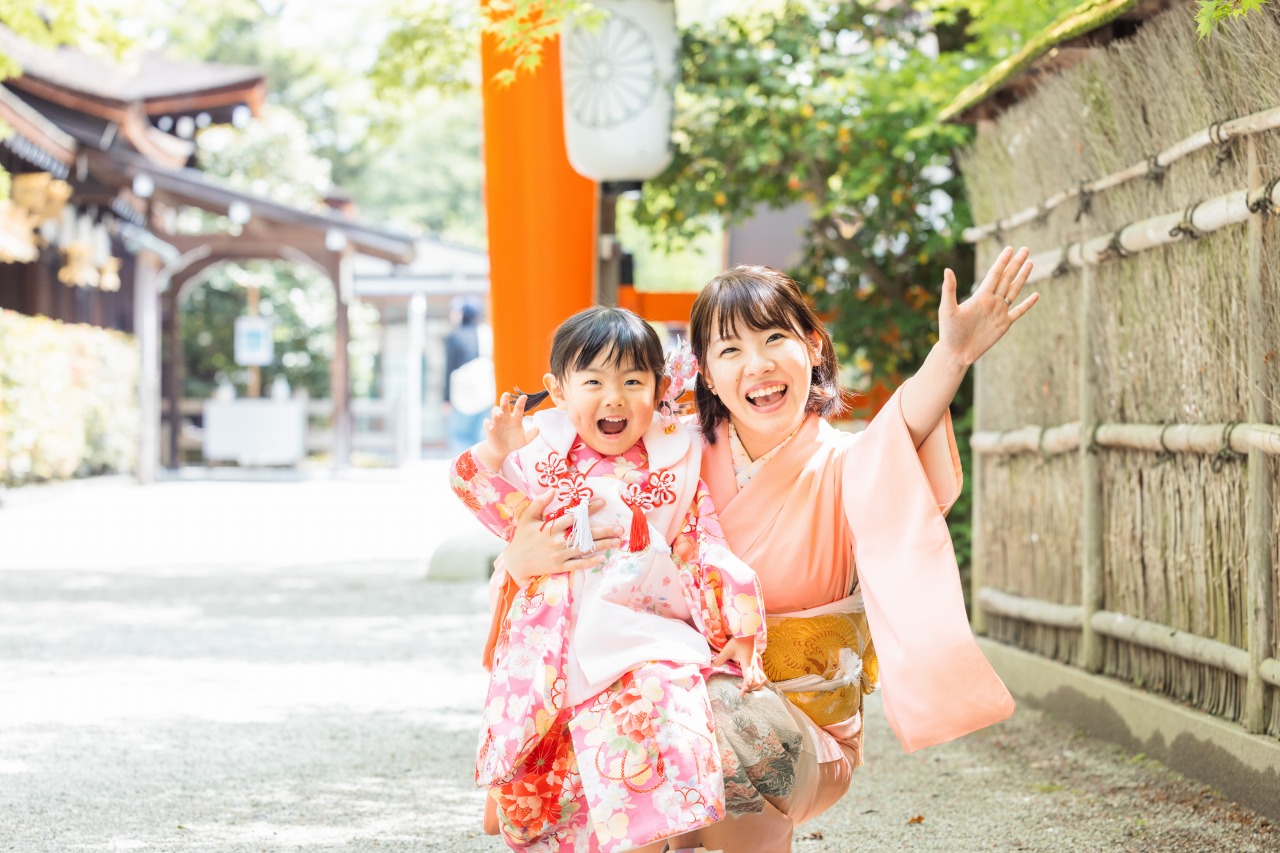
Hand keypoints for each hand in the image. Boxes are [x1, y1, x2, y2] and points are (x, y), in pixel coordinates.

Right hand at [476, 393, 539, 470]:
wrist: (502, 450)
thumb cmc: (514, 442)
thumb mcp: (525, 440)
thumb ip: (531, 434)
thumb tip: (538, 428)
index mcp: (516, 418)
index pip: (519, 408)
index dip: (521, 402)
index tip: (524, 397)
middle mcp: (506, 417)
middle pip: (504, 406)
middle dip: (505, 400)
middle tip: (506, 394)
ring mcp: (497, 422)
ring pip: (495, 412)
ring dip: (496, 411)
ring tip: (500, 414)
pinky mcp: (490, 428)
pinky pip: (487, 423)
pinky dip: (488, 424)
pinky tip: (491, 427)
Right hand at [504, 490, 624, 586]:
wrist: (515, 562)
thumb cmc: (522, 537)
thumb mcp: (527, 517)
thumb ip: (540, 503)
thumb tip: (553, 489)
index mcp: (550, 527)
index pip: (574, 516)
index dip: (589, 509)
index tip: (602, 503)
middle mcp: (557, 541)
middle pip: (584, 534)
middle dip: (604, 530)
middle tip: (619, 528)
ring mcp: (559, 555)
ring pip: (584, 549)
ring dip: (602, 545)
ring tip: (616, 541)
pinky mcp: (559, 566)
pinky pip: (578, 564)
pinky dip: (590, 562)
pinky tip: (602, 558)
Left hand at [712, 636, 766, 693]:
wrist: (747, 633)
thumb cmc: (737, 641)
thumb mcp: (727, 650)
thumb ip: (719, 659)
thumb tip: (711, 666)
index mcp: (747, 664)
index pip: (749, 679)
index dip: (746, 688)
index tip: (741, 695)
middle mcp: (754, 666)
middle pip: (756, 682)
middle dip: (749, 688)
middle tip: (738, 687)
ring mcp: (756, 665)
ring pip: (761, 680)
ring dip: (755, 686)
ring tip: (745, 686)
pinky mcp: (757, 664)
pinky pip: (762, 676)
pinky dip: (759, 681)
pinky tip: (751, 681)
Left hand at [937, 245, 1038, 366]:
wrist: (956, 352)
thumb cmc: (948, 332)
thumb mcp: (947, 309)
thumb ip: (949, 290)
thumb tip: (947, 270)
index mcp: (980, 296)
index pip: (994, 274)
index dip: (1002, 261)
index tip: (1009, 248)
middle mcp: (991, 301)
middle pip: (1007, 278)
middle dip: (1016, 263)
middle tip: (1025, 249)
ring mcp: (999, 312)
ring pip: (1014, 290)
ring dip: (1022, 277)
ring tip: (1030, 263)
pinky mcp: (1004, 325)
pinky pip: (1019, 312)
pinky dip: (1027, 304)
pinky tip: (1036, 295)